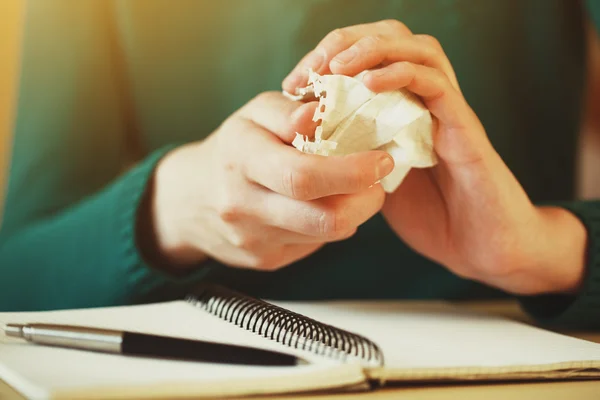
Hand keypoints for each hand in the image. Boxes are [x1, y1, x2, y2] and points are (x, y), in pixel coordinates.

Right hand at [149, 91, 393, 270]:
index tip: (382, 160)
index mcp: (240, 158)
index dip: (352, 171)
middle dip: (366, 198)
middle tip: (379, 177)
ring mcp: (254, 239)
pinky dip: (329, 223)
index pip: (303, 175)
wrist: (189, 200)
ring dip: (355, 210)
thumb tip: (322, 115)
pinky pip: (314, 244)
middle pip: (324, 217)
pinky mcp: (264, 260)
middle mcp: (244, 205)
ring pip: (326, 234)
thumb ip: (288, 111)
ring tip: (355, 188)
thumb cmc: (232, 149)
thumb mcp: (253, 115)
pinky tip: (322, 204)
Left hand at [284, 20, 586, 295]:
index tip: (294, 83)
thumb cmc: (432, 216)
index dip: (329, 58)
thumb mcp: (378, 181)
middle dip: (348, 41)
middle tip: (315, 67)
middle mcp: (429, 101)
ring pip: (420, 49)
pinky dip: (402, 75)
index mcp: (405, 108)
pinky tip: (369, 86)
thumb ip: (354, 156)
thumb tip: (308, 146)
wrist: (481, 247)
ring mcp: (449, 111)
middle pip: (394, 36)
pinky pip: (437, 85)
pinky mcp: (466, 129)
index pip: (370, 56)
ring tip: (338, 67)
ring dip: (373, 49)